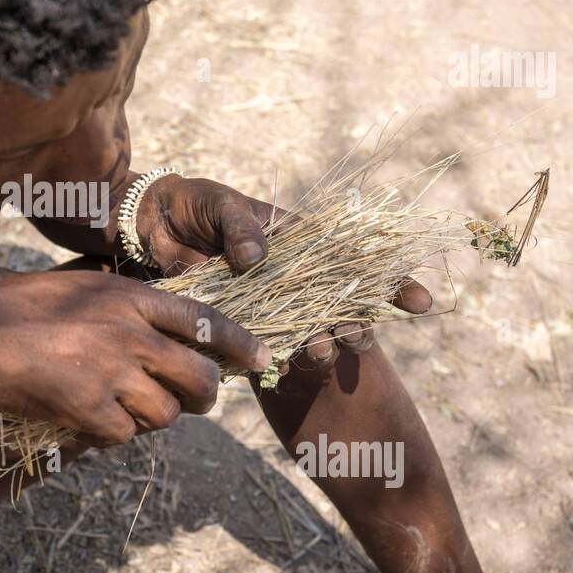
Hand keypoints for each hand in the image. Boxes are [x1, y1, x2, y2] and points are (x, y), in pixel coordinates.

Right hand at [0, 268, 271, 446]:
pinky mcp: (89, 410)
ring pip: (167, 414)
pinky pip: (124, 435)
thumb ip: (130, 311)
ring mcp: (113, 374)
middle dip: (205, 395)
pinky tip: (88, 416)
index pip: (207, 320)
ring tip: (123, 406)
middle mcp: (132, 335)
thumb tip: (171, 343)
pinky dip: (111, 433)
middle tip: (196, 400)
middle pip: (200, 378)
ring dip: (152, 417)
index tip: (262, 360)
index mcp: (133, 298)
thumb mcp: (86, 289)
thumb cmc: (24, 307)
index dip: (241, 344)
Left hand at [131, 174, 432, 377]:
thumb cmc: (196, 205)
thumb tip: (255, 258)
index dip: (393, 283)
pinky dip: (272, 357)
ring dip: (320, 343)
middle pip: (340, 305)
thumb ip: (242, 228)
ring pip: (306, 330)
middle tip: (357, 335)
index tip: (421, 303)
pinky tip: (280, 367)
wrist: (151, 225)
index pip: (360, 262)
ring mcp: (268, 303)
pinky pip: (262, 344)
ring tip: (322, 351)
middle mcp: (294, 277)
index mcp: (304, 242)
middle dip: (356, 323)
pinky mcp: (238, 322)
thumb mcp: (222, 205)